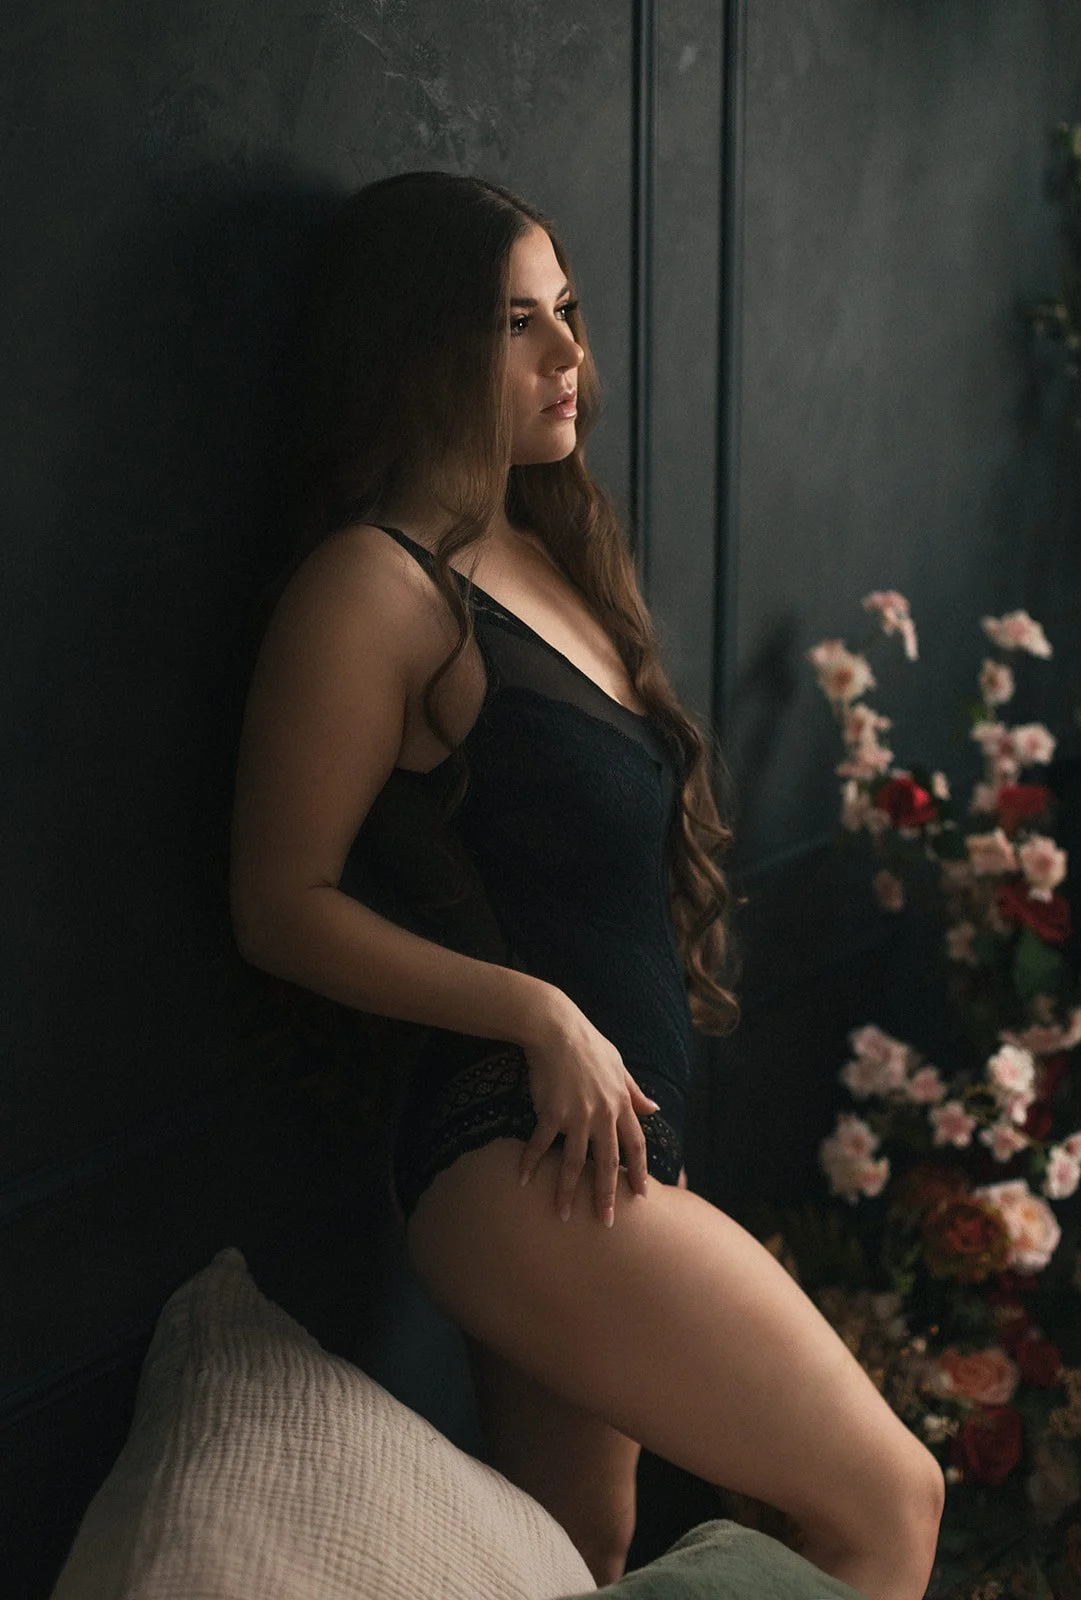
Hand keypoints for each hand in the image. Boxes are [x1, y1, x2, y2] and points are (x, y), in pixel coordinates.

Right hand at [515, 989, 658, 1226]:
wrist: (556, 1028)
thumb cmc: (588, 1043)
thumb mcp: (619, 1065)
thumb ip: (635, 1092)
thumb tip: (655, 1109)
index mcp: (621, 1104)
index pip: (635, 1146)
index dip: (638, 1172)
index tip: (641, 1196)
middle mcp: (602, 1114)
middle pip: (607, 1163)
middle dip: (607, 1195)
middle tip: (606, 1222)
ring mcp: (577, 1115)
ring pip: (575, 1162)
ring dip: (567, 1191)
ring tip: (563, 1215)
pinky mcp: (550, 1112)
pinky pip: (541, 1144)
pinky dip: (530, 1162)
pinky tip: (522, 1179)